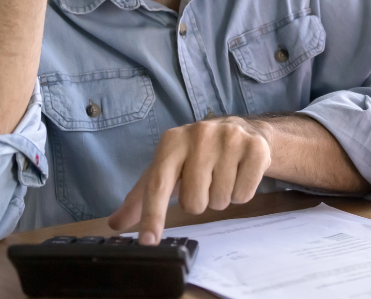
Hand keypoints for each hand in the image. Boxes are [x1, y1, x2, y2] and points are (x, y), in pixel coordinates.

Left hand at [107, 117, 271, 244]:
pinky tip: (238, 174)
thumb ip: (141, 197)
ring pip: (219, 201)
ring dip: (220, 197)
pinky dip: (241, 194)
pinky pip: (243, 195)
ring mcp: (229, 139)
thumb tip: (116, 224)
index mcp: (172, 140)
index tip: (148, 241)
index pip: (158, 184)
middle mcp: (199, 134)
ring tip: (222, 176)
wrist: (241, 129)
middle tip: (204, 182)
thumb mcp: (168, 168)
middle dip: (199, 201)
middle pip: (193, 202)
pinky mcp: (254, 148)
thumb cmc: (197, 155)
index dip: (152, 215)